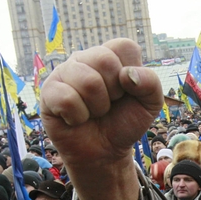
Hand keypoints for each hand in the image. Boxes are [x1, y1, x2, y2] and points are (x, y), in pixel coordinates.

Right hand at [40, 39, 162, 199]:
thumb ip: (151, 83)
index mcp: (110, 56)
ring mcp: (64, 73)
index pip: (125, 47)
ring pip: (87, 81)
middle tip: (109, 104)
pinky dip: (79, 117)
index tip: (127, 92)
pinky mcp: (49, 91)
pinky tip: (76, 119)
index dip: (132, 75)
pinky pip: (67, 99)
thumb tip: (126, 73)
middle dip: (114, 92)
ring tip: (93, 112)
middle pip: (105, 61)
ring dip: (97, 107)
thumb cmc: (124, 123)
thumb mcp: (150, 105)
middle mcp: (85, 59)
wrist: (105, 152)